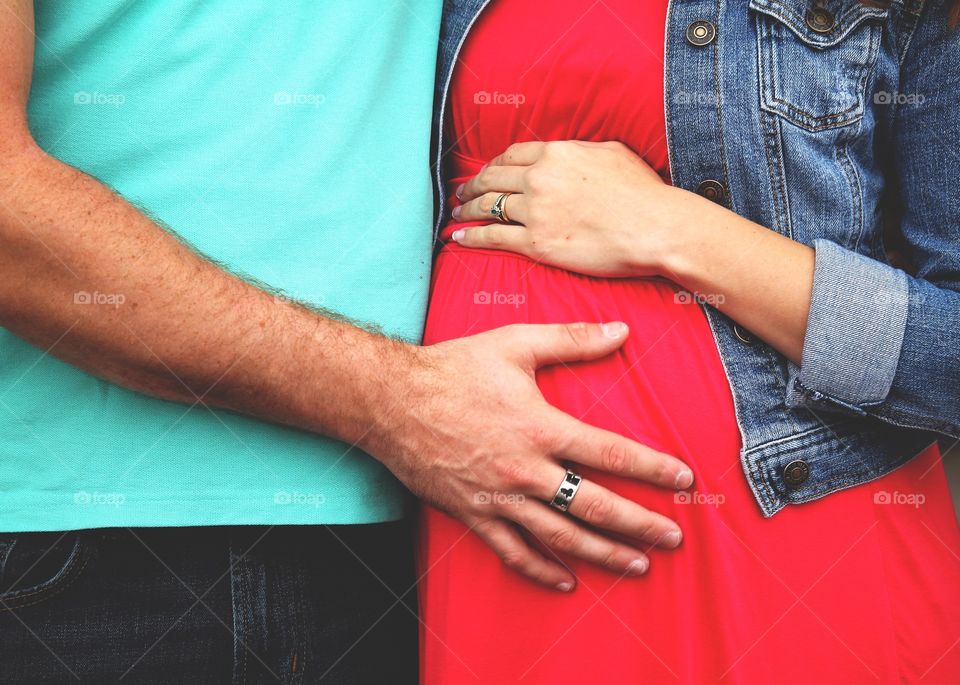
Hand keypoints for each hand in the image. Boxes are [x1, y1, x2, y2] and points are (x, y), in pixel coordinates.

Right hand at [364, 321, 693, 591]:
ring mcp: (499, 498)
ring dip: (602, 554)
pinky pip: (512, 552)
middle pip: (594, 506)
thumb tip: (621, 331)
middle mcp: (525, 470)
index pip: (610, 453)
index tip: (684, 480)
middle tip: (672, 539)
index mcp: (540, 427)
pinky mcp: (473, 514)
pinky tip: (566, 581)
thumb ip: (571, 339)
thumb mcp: (515, 343)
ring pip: (561, 537)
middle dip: (639, 525)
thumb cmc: (453, 369)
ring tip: (636, 566)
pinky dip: (541, 570)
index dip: (652, 468)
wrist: (391, 400)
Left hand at [450, 140, 700, 277]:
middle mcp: (539, 178)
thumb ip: (581, 150)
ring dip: (467, 209)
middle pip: (492, 179)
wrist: (655, 228)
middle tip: (460, 192)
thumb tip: (569, 152)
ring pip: (488, 207)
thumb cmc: (643, 193)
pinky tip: (459, 237)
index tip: (486, 172)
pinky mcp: (537, 243)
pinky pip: (493, 238)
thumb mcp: (612, 153)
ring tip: (457, 213)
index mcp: (556, 153)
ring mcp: (535, 211)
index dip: (493, 164)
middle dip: (471, 185)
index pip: (511, 155)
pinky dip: (471, 237)